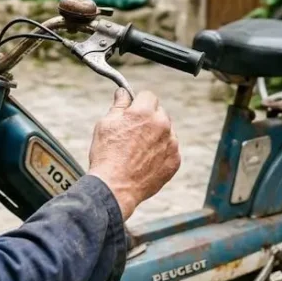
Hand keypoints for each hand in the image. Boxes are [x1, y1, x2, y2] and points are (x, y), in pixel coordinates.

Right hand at [87, 90, 180, 219]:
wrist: (115, 187)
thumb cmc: (107, 155)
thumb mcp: (106, 124)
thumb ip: (119, 105)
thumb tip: (123, 93)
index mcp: (145, 112)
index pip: (148, 96)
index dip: (138, 103)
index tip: (132, 111)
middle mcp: (162, 125)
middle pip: (160, 113)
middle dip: (149, 119)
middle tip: (133, 133)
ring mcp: (171, 144)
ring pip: (166, 132)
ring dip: (156, 136)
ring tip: (138, 151)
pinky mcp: (175, 161)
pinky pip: (170, 150)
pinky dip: (161, 153)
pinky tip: (145, 162)